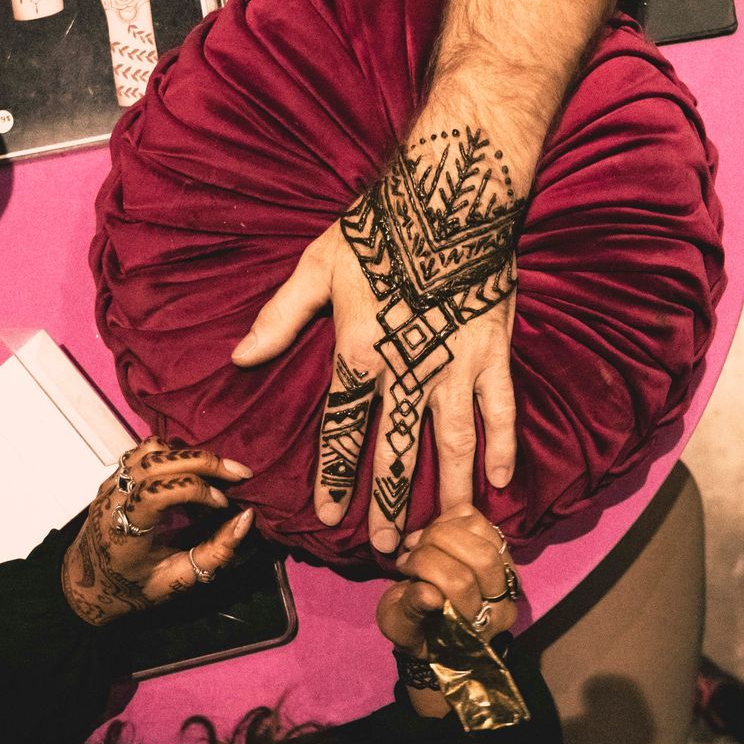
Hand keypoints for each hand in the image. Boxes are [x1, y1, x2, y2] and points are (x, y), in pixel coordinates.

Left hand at [61, 439, 256, 625]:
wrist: (87, 587)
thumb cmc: (131, 590)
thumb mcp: (177, 582)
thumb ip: (214, 553)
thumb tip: (246, 519)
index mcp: (124, 529)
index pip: (158, 490)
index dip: (197, 490)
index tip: (223, 505)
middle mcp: (113, 499)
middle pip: (158, 459)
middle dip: (205, 461)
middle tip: (240, 473)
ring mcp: (110, 485)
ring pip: (151, 449)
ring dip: (189, 455)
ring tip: (216, 472)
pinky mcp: (113, 479)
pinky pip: (144, 453)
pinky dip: (173, 455)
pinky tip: (191, 472)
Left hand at [233, 125, 522, 552]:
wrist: (450, 196)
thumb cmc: (377, 227)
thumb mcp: (316, 267)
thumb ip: (279, 318)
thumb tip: (239, 356)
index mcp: (358, 354)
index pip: (341, 430)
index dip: (334, 476)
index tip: (327, 517)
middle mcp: (407, 371)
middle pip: (397, 450)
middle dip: (392, 502)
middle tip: (390, 547)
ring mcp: (455, 366)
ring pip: (452, 443)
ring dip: (450, 490)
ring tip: (450, 530)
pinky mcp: (492, 351)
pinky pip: (500, 409)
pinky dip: (503, 446)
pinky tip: (503, 482)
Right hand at [375, 504, 516, 648]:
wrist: (426, 621)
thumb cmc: (413, 628)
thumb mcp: (401, 627)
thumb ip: (414, 612)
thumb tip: (429, 593)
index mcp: (484, 622)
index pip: (463, 583)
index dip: (427, 568)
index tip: (403, 571)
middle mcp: (505, 595)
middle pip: (480, 555)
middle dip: (434, 547)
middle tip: (410, 556)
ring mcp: (504, 567)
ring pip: (480, 531)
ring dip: (440, 531)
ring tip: (418, 545)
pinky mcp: (495, 545)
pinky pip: (475, 518)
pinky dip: (446, 519)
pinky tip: (430, 535)